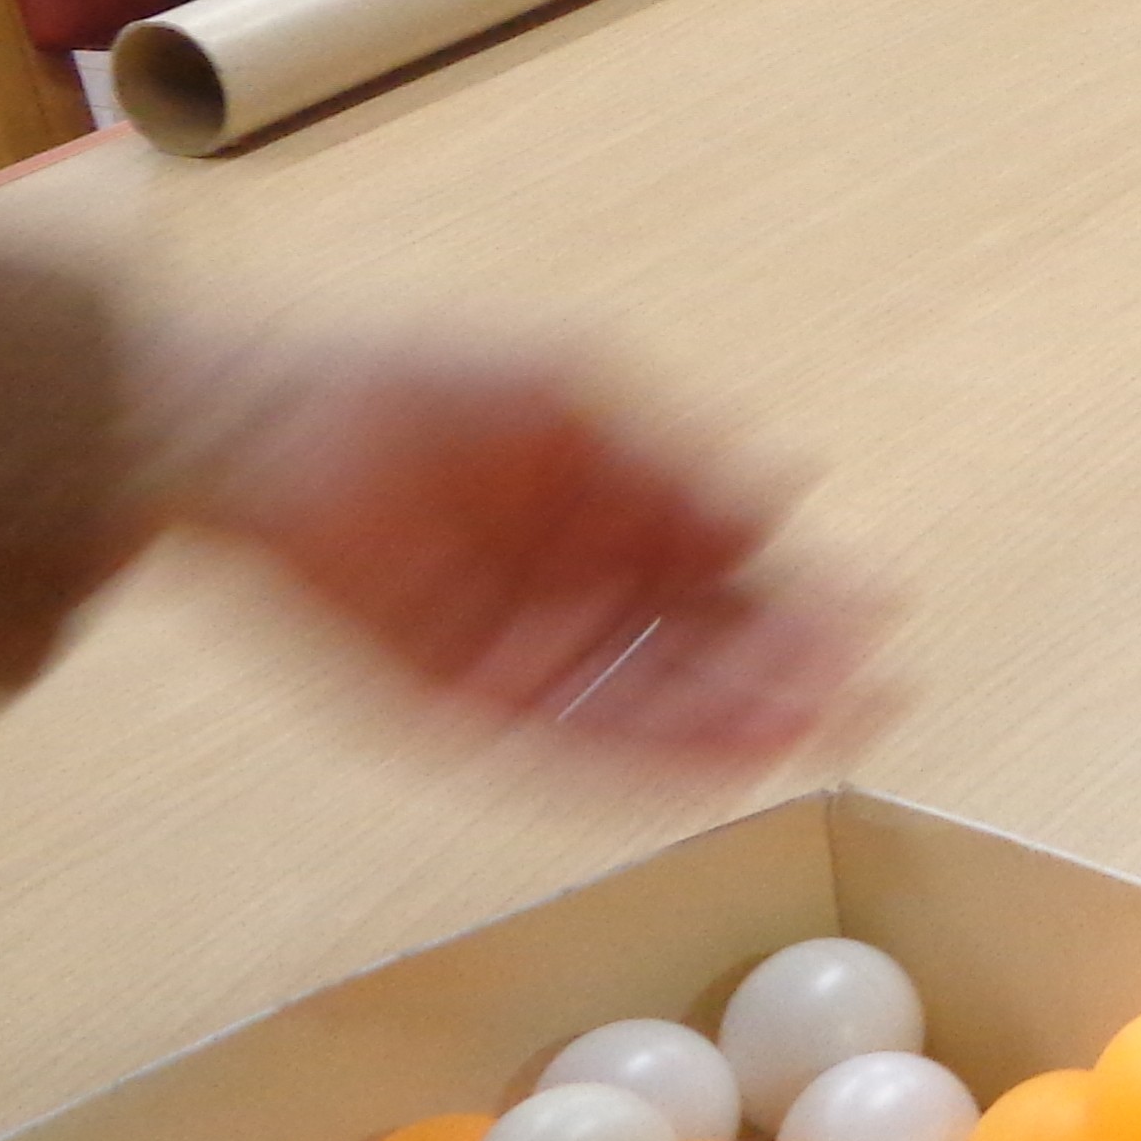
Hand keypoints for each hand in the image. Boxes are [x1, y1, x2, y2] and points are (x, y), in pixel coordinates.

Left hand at [173, 352, 868, 758]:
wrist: (262, 428)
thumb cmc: (416, 384)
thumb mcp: (570, 396)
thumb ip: (678, 461)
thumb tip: (792, 486)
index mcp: (618, 520)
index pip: (735, 579)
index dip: (805, 605)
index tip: (879, 618)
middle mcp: (581, 599)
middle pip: (708, 657)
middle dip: (793, 679)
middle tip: (875, 694)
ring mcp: (524, 656)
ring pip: (654, 709)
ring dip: (738, 725)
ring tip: (818, 729)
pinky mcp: (461, 705)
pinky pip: (570, 745)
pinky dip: (646, 755)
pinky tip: (719, 756)